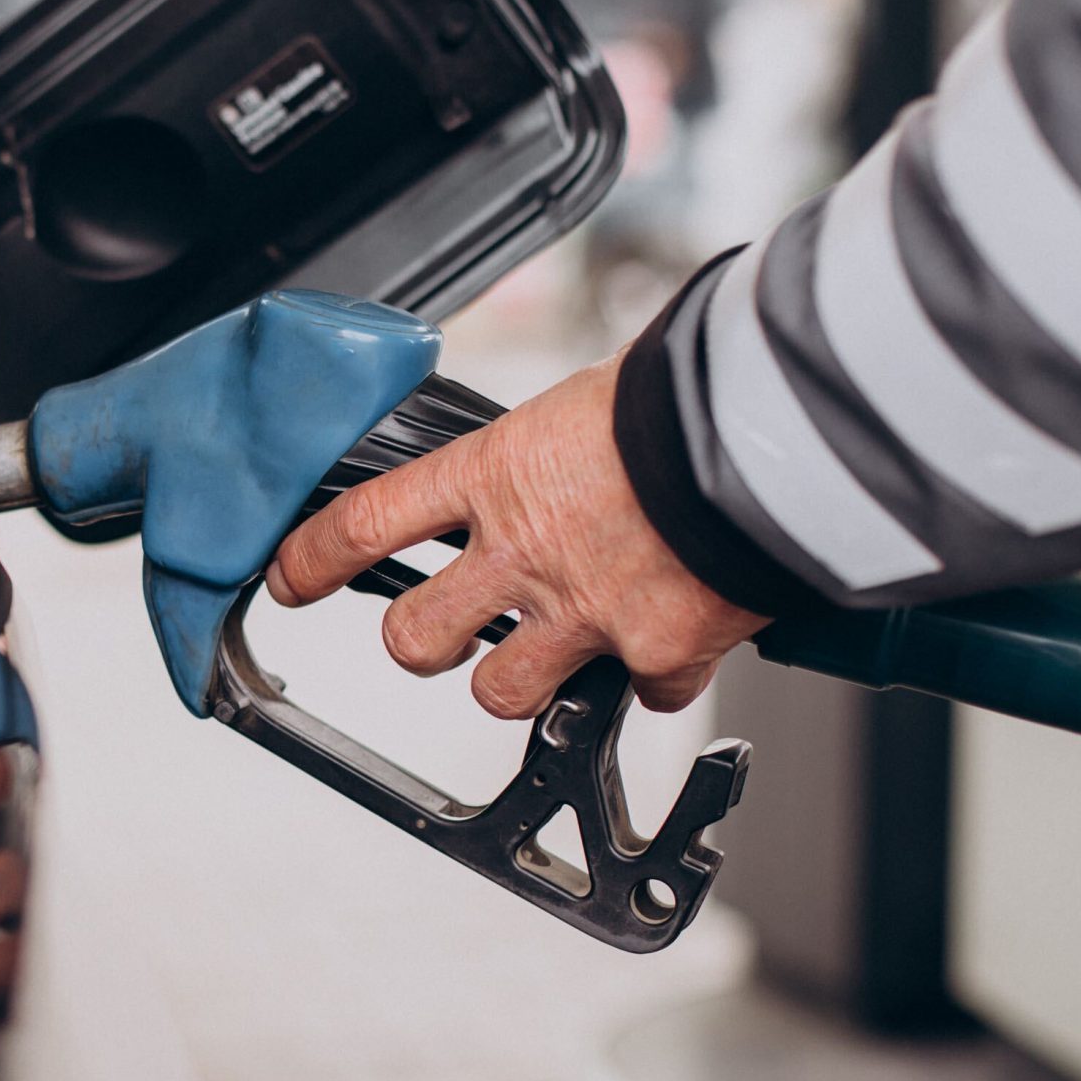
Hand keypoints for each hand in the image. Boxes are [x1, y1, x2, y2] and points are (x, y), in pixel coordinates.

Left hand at [266, 357, 766, 716]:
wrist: (790, 428)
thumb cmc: (699, 388)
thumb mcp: (591, 398)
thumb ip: (549, 448)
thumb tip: (556, 451)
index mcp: (498, 471)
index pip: (368, 521)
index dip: (314, 559)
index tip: (290, 577)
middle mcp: (527, 550)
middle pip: (415, 640)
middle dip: (421, 641)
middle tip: (449, 626)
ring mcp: (588, 611)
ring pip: (502, 690)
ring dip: (524, 677)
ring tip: (561, 643)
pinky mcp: (660, 652)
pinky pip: (642, 693)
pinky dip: (656, 675)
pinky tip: (677, 633)